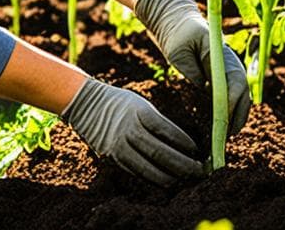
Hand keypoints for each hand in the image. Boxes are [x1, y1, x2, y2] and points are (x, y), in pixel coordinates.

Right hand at [61, 78, 202, 185]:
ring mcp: (118, 145)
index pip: (166, 130)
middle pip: (160, 152)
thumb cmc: (120, 103)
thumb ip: (158, 122)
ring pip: (149, 168)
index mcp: (138, 111)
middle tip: (199, 171)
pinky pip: (136, 171)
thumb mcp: (140, 104)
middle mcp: (128, 129)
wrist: (85, 104)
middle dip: (183, 165)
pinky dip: (153, 178)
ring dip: (170, 177)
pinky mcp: (112, 157)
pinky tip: (166, 180)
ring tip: (186, 180)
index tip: (197, 150)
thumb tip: (183, 145)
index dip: (184, 142)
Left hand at [134, 0, 249, 133]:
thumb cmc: (177, 36)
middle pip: (243, 94)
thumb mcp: (178, 52)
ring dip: (237, 117)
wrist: (178, 23)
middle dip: (238, 117)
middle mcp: (231, 63)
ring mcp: (230, 70)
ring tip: (225, 138)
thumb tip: (204, 91)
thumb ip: (191, 70)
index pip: (234, 84)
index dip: (231, 105)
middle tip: (226, 138)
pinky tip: (223, 127)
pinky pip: (233, 96)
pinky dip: (232, 112)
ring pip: (242, 97)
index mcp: (222, 55)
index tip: (223, 123)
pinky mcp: (224, 76)